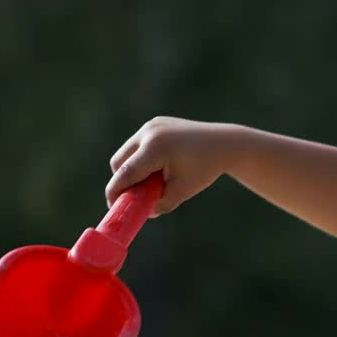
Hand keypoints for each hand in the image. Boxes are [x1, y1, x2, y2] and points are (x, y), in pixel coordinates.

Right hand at [106, 116, 233, 215]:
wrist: (223, 143)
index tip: (113, 207)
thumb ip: (160, 204)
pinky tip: (160, 168)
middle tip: (134, 197)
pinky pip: (138, 145)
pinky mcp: (155, 123)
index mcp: (156, 148)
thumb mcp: (183, 191)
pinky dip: (141, 159)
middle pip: (119, 162)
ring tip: (153, 182)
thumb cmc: (204, 168)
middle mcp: (149, 132)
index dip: (115, 192)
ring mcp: (151, 125)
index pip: (125, 173)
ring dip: (131, 170)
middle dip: (122, 181)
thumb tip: (142, 212)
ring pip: (127, 153)